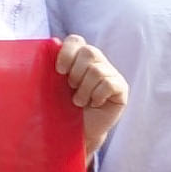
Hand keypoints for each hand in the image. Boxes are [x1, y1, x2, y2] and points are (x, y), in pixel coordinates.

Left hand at [54, 35, 129, 151]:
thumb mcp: (51, 85)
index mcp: (78, 57)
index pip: (76, 40)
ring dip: (84, 89)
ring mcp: (111, 73)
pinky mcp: (121, 88)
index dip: (67, 52)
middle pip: (89, 52)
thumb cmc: (61, 106)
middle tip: (71, 88)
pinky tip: (94, 103)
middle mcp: (97, 62)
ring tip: (79, 101)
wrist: (75, 131)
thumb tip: (50, 44)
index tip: (59, 71)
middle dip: (76, 72)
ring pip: (97, 70)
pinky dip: (97, 96)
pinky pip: (109, 84)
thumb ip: (49, 66)